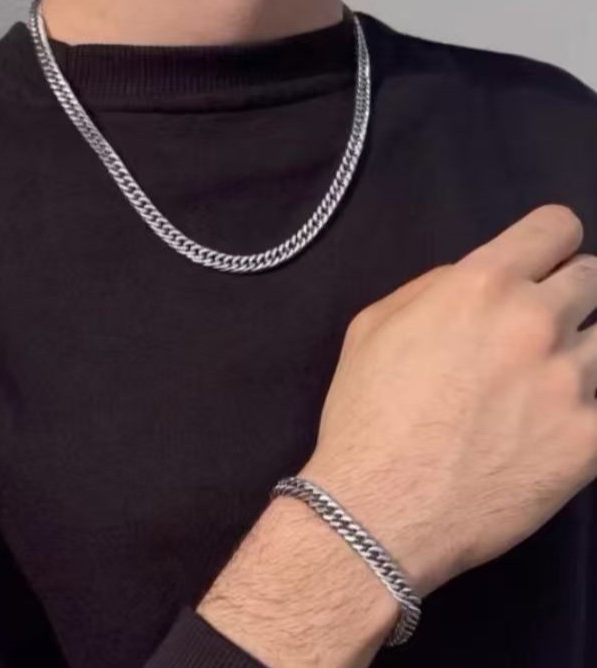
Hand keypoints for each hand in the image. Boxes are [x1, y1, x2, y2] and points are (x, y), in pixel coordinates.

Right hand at [197, 204, 596, 666]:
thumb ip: (428, 288)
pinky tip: (557, 420)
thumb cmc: (365, 415)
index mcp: (481, 286)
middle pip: (592, 278)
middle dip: (566, 297)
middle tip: (533, 335)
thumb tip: (468, 279)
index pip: (556, 227)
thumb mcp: (370, 328)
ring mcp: (570, 381)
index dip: (550, 244)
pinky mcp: (591, 440)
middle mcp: (536, 321)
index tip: (541, 266)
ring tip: (543, 387)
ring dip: (578, 354)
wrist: (381, 509)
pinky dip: (587, 403)